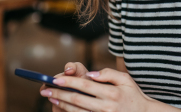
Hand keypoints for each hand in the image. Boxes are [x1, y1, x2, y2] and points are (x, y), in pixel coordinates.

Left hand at [40, 68, 155, 111]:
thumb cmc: (134, 95)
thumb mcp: (126, 79)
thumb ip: (108, 73)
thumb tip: (91, 73)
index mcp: (112, 92)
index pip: (85, 85)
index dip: (69, 82)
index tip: (56, 79)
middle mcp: (106, 106)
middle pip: (78, 100)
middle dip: (60, 94)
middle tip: (46, 89)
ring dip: (62, 104)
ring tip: (51, 97)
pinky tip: (63, 108)